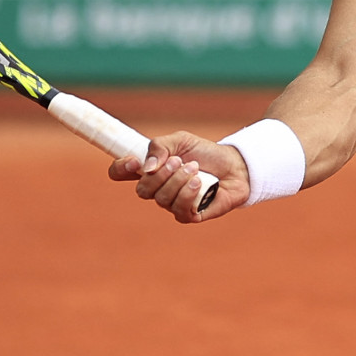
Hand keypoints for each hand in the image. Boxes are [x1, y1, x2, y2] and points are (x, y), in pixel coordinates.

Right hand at [107, 130, 249, 223]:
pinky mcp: (189, 215)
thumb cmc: (206, 153)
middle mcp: (157, 189)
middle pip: (142, 190)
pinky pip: (179, 210)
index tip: (134, 161)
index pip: (120, 173)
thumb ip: (160, 146)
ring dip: (178, 181)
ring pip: (161, 199)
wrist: (236, 165)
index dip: (120, 169)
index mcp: (150, 170)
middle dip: (160, 174)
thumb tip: (147, 168)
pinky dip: (187, 194)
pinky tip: (199, 183)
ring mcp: (172, 204)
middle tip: (178, 161)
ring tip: (195, 169)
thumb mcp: (181, 140)